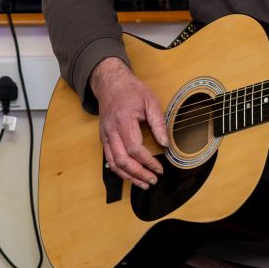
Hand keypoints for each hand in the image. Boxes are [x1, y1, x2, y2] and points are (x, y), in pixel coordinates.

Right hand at [90, 57, 167, 188]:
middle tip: (152, 180)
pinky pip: (109, 160)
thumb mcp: (150, 101)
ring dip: (129, 176)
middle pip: (123, 160)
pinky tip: (131, 176)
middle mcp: (111, 130)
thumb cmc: (131, 91)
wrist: (110, 84)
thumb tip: (165, 143)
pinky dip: (120, 171)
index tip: (159, 168)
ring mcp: (105, 136)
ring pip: (114, 163)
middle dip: (139, 174)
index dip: (148, 161)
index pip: (135, 148)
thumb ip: (158, 123)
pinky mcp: (103, 139)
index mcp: (124, 120)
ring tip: (143, 183)